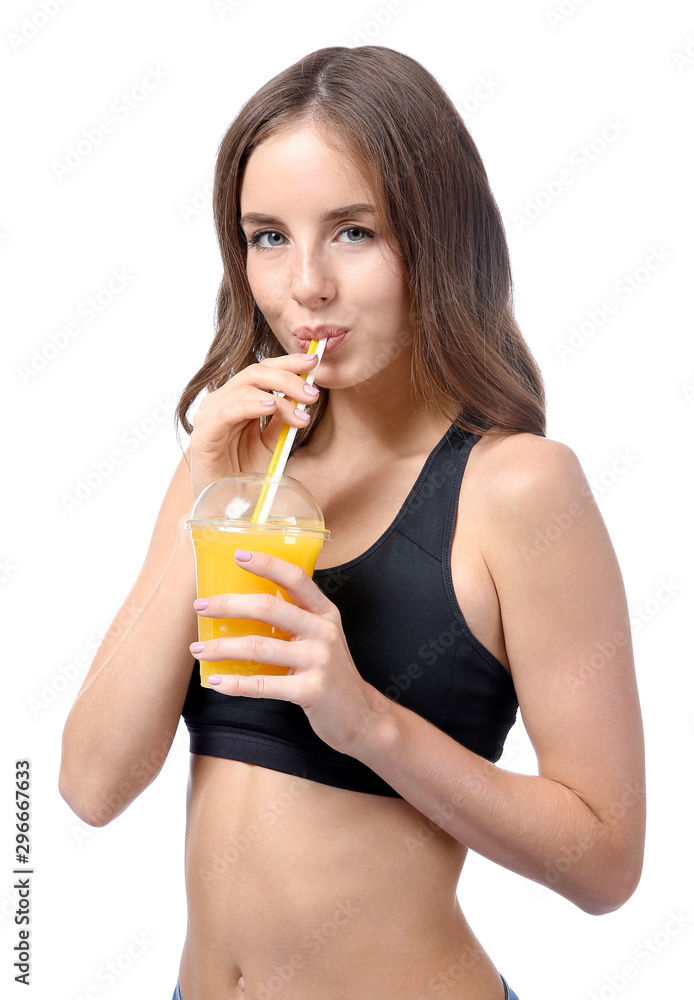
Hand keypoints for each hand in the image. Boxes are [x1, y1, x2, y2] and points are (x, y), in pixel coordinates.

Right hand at [189, 352, 319, 500]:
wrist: (225, 507)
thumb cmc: (245, 474)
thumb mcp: (273, 443)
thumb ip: (283, 419)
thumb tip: (304, 396)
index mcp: (238, 400)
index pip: (263, 370)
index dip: (288, 362)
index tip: (314, 362)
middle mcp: (222, 402)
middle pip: (255, 372)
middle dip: (288, 377)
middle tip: (312, 392)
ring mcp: (210, 416)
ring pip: (244, 388)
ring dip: (278, 396)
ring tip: (300, 412)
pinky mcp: (203, 435)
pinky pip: (227, 411)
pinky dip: (251, 406)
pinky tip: (271, 407)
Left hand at [189, 549, 383, 756]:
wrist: (362, 716)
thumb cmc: (332, 674)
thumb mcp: (322, 639)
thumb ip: (296, 621)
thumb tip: (244, 608)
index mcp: (324, 613)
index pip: (295, 578)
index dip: (267, 564)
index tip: (238, 555)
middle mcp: (323, 632)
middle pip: (269, 608)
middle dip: (229, 605)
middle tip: (201, 606)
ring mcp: (318, 661)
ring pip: (260, 646)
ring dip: (222, 647)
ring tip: (199, 648)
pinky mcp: (311, 690)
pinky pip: (264, 685)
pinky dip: (236, 684)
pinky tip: (217, 681)